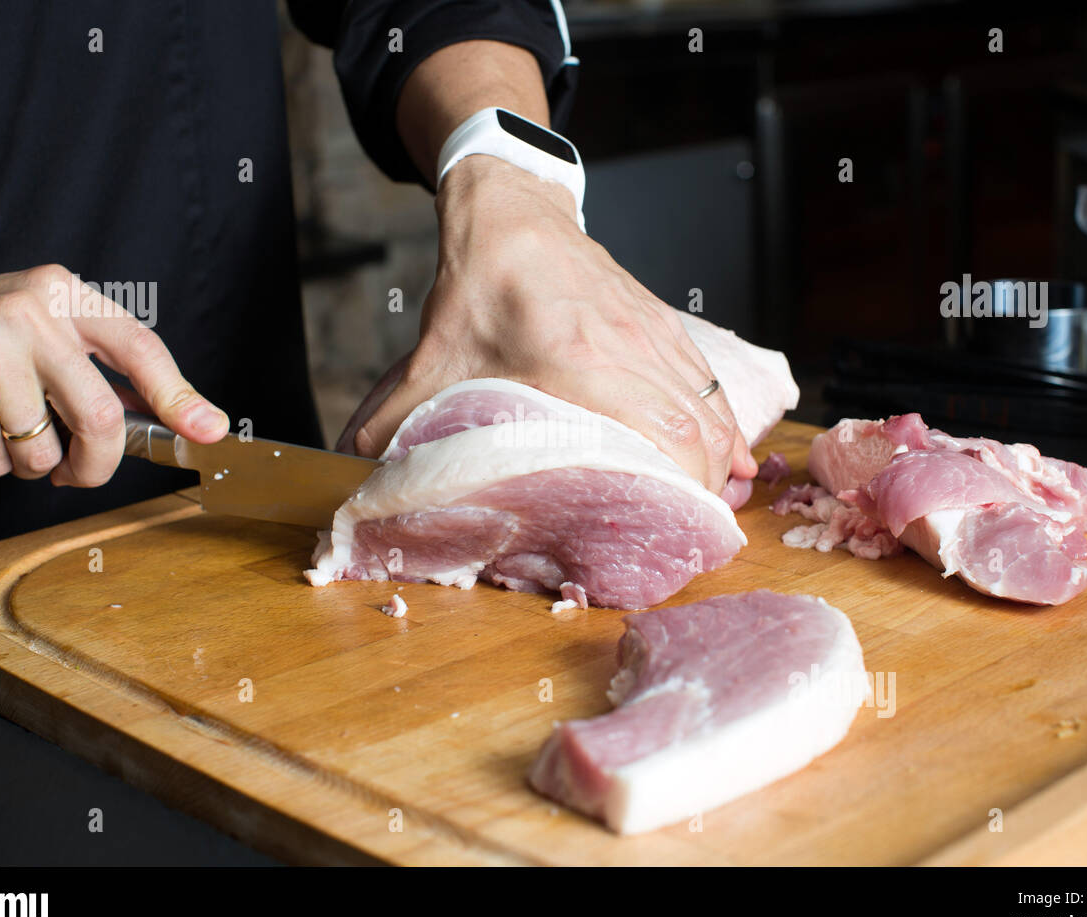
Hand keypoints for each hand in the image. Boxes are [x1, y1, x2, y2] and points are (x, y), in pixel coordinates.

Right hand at [0, 265, 228, 485]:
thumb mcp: (44, 323)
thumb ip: (100, 363)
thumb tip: (175, 416)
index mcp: (63, 294)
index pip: (139, 348)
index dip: (179, 396)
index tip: (209, 429)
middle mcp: (28, 317)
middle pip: (99, 417)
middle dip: (98, 463)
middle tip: (82, 473)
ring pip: (45, 451)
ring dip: (33, 462)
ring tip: (6, 428)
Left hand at [352, 155, 757, 490]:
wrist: (512, 213)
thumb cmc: (480, 285)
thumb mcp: (434, 359)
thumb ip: (395, 419)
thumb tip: (359, 466)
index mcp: (582, 364)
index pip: (665, 436)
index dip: (685, 490)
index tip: (680, 530)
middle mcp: (631, 349)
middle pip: (700, 432)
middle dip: (707, 489)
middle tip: (694, 533)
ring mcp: (654, 333)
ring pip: (711, 406)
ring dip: (720, 458)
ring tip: (714, 502)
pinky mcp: (662, 322)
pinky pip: (706, 380)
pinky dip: (721, 419)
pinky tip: (727, 451)